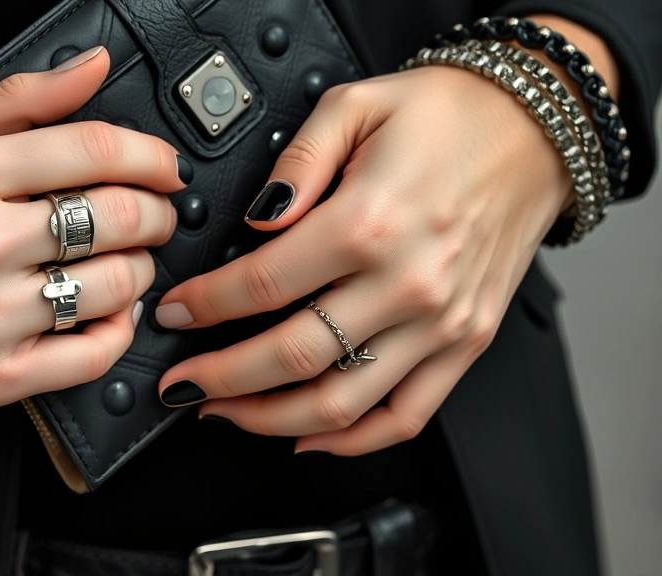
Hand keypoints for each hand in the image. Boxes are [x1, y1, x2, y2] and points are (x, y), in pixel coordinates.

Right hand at [0, 47, 188, 408]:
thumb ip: (20, 100)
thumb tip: (94, 66)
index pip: (92, 150)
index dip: (150, 157)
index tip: (165, 167)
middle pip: (117, 218)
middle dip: (157, 213)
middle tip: (155, 215)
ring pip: (117, 285)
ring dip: (142, 268)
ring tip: (126, 259)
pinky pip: (95, 353)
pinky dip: (121, 327)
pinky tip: (109, 308)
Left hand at [153, 65, 574, 454]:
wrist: (536, 129)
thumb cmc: (449, 116)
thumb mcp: (354, 106)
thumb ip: (295, 164)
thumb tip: (255, 218)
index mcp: (369, 223)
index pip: (261, 285)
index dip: (204, 307)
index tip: (175, 314)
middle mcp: (407, 284)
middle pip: (291, 357)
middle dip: (220, 379)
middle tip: (181, 383)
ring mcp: (441, 323)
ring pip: (341, 403)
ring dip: (270, 420)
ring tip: (226, 412)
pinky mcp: (467, 342)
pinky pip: (405, 416)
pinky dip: (352, 441)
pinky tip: (308, 437)